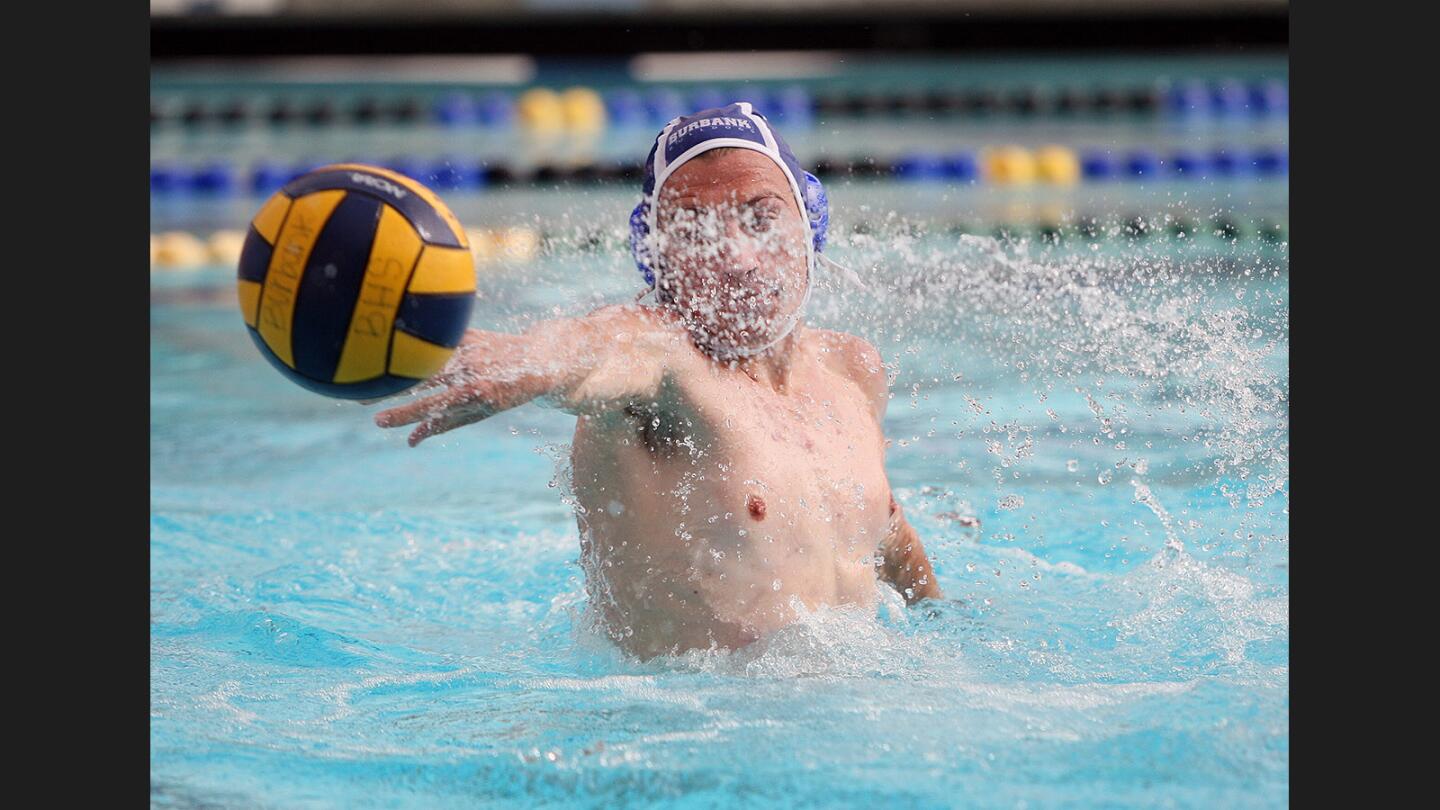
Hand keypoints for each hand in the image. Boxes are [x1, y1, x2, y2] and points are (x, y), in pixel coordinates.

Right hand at [373, 329, 539, 446]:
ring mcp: (472, 349)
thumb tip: (410, 442)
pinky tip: (391, 343)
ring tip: (371, 370)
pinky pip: (438, 338)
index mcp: (476, 394)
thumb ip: (444, 425)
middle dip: (391, 388)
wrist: (541, 359)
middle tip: (359, 398)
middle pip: (424, 380)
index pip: (433, 406)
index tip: (378, 421)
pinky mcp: (471, 333)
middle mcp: (473, 370)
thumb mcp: (479, 414)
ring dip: (398, 364)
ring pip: (427, 358)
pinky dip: (417, 341)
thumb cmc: (506, 393)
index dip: (405, 415)